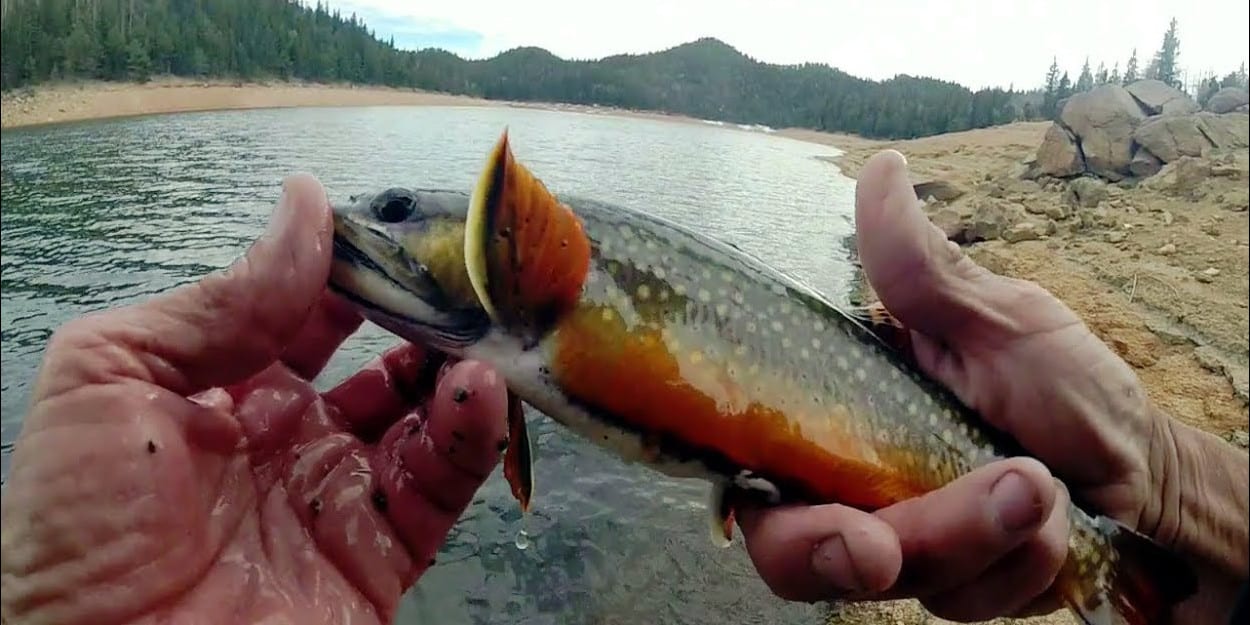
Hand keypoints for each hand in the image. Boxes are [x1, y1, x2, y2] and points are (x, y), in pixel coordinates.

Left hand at [0, 175, 507, 624]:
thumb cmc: (83, 527)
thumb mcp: (109, 380)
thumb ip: (217, 299)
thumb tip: (305, 204)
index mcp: (221, 388)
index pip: (306, 308)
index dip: (350, 264)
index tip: (398, 225)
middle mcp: (289, 434)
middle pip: (377, 356)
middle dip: (420, 312)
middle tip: (462, 271)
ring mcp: (339, 493)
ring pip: (423, 414)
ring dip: (455, 366)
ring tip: (476, 331)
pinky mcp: (382, 553)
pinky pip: (440, 483)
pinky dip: (470, 433)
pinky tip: (473, 390)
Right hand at [735, 151, 1196, 620]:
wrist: (1139, 467)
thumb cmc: (1063, 381)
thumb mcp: (999, 318)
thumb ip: (924, 271)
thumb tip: (880, 172)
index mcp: (837, 419)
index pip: (756, 471)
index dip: (763, 509)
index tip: (835, 528)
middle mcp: (851, 491)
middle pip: (794, 554)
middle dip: (844, 553)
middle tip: (889, 547)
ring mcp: (904, 546)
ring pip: (895, 580)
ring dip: (976, 538)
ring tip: (1041, 485)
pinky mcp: (955, 587)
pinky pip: (964, 601)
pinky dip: (1018, 563)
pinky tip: (1055, 523)